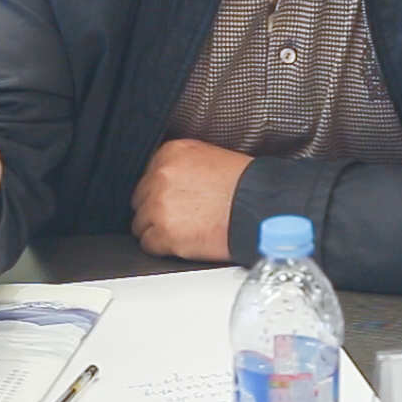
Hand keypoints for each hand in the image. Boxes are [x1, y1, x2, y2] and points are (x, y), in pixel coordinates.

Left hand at [130, 139, 250, 260]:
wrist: (260, 210)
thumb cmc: (245, 186)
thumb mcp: (210, 158)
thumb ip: (182, 166)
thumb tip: (168, 182)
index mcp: (171, 153)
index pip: (147, 175)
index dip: (160, 191)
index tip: (173, 199)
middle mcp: (161, 176)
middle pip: (140, 199)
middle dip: (156, 210)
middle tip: (180, 217)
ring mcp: (160, 205)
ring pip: (141, 224)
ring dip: (158, 229)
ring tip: (184, 230)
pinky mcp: (164, 233)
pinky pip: (148, 244)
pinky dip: (163, 247)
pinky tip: (184, 242)